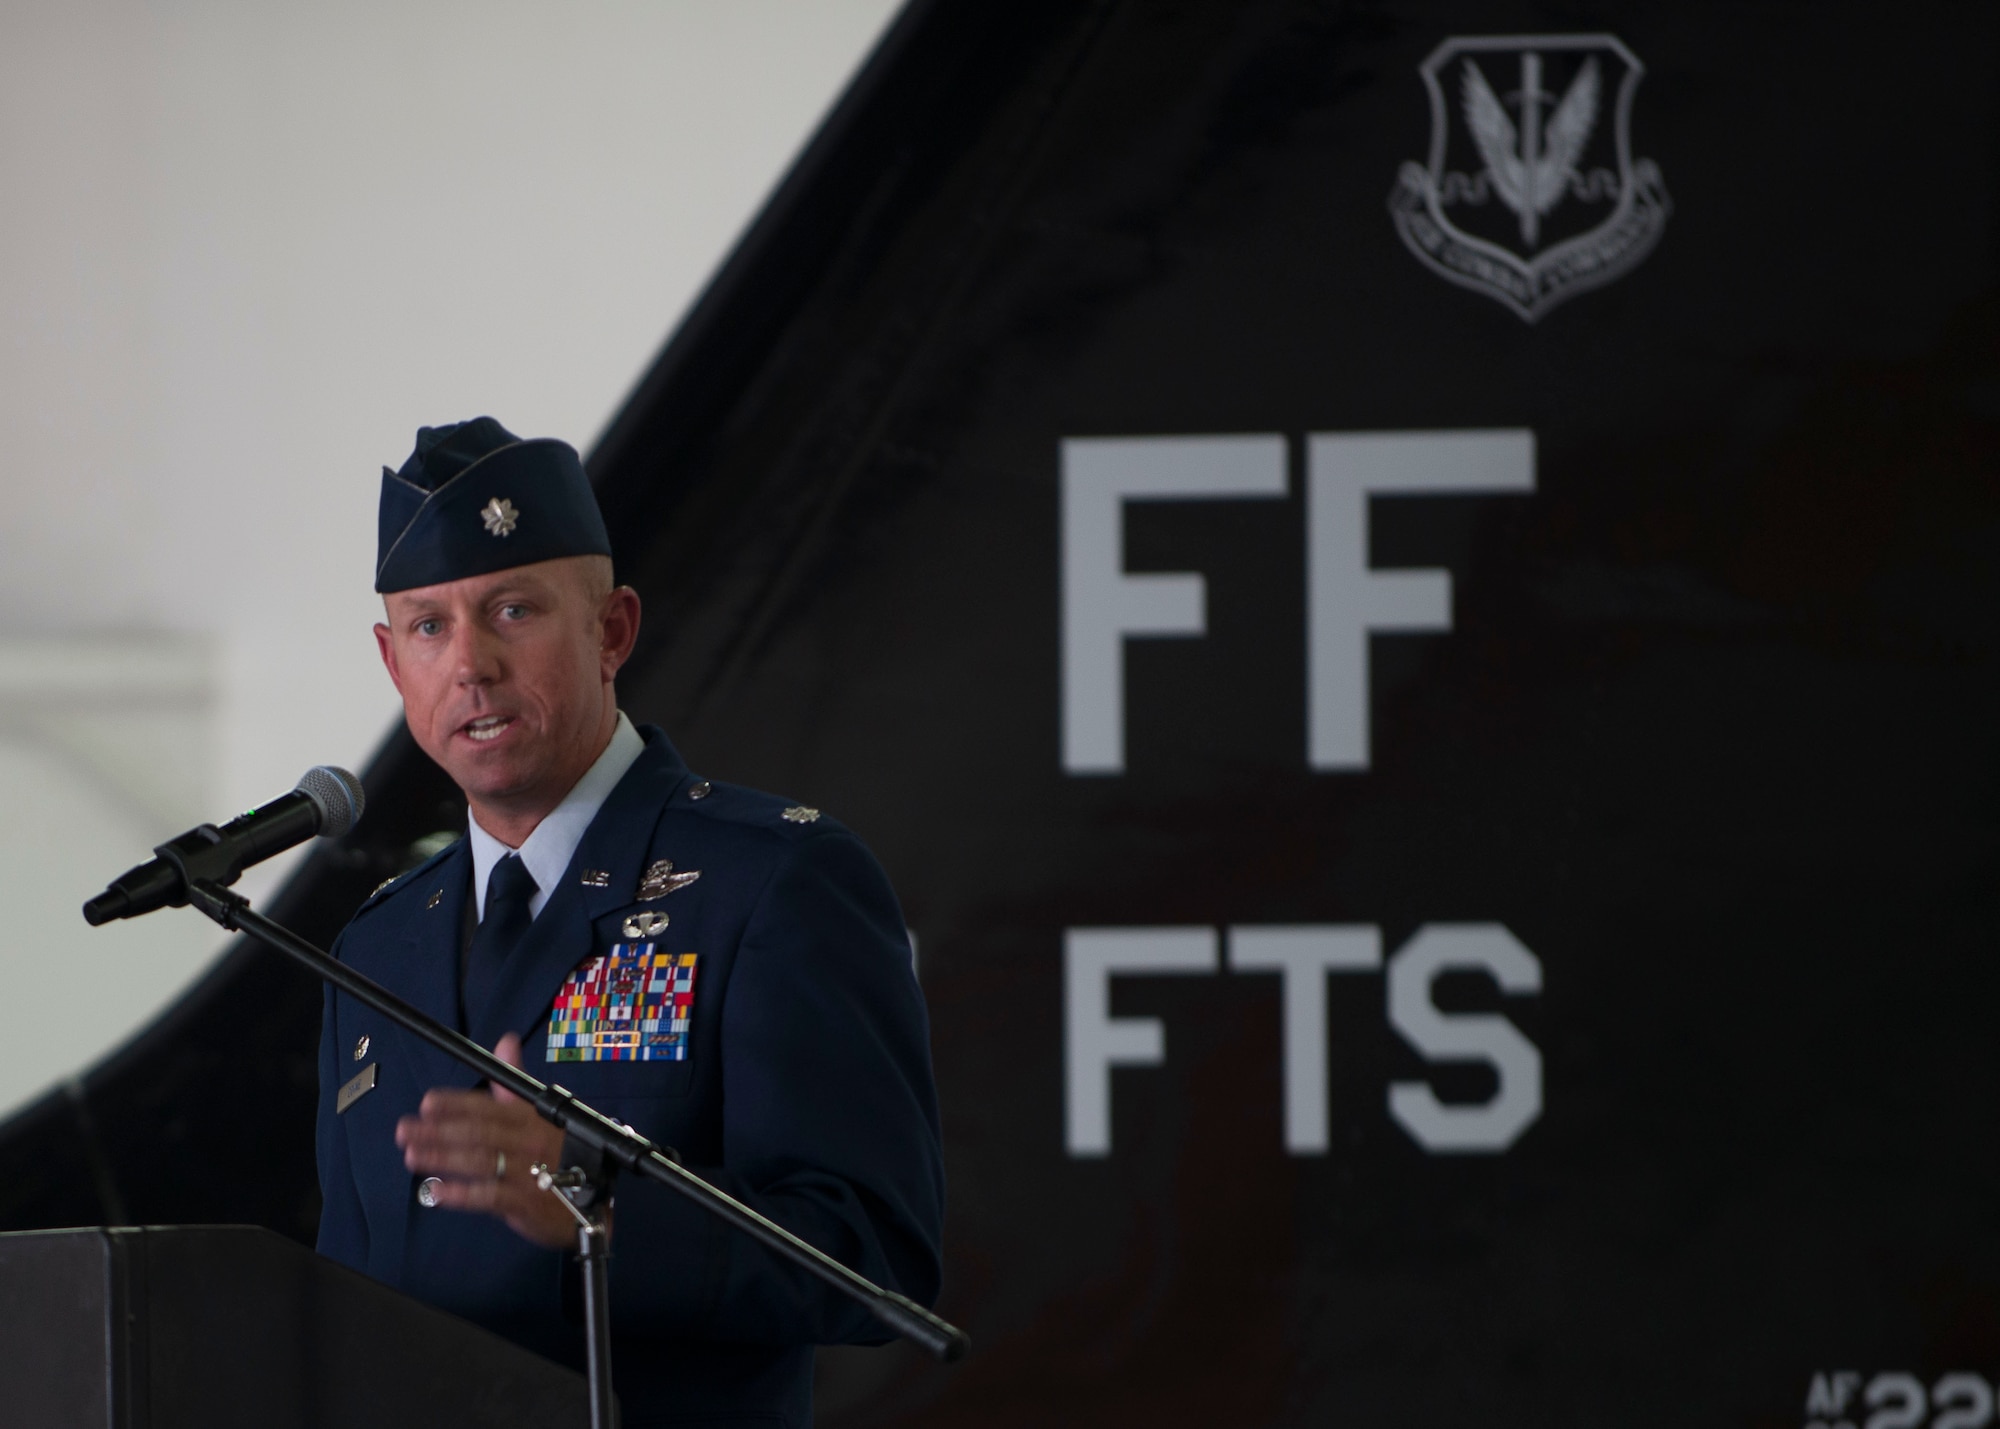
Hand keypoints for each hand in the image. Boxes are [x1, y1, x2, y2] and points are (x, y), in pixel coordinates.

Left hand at [394, 1032, 575, 1248]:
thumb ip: (515, 1083)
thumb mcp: (544, 1113)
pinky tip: (436, 1192)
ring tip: (412, 1155)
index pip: (489, 1106)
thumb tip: (505, 1040)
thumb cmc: (565, 1153)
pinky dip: (461, 1194)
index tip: (427, 1103)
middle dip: (438, 1130)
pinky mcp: (527, 1203)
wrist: (599, 1201)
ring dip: (442, 1158)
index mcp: (534, 1117)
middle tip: (404, 1130)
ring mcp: (529, 1173)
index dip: (457, 1104)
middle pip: (479, 1132)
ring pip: (480, 1161)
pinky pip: (489, 1196)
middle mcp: (530, 1141)